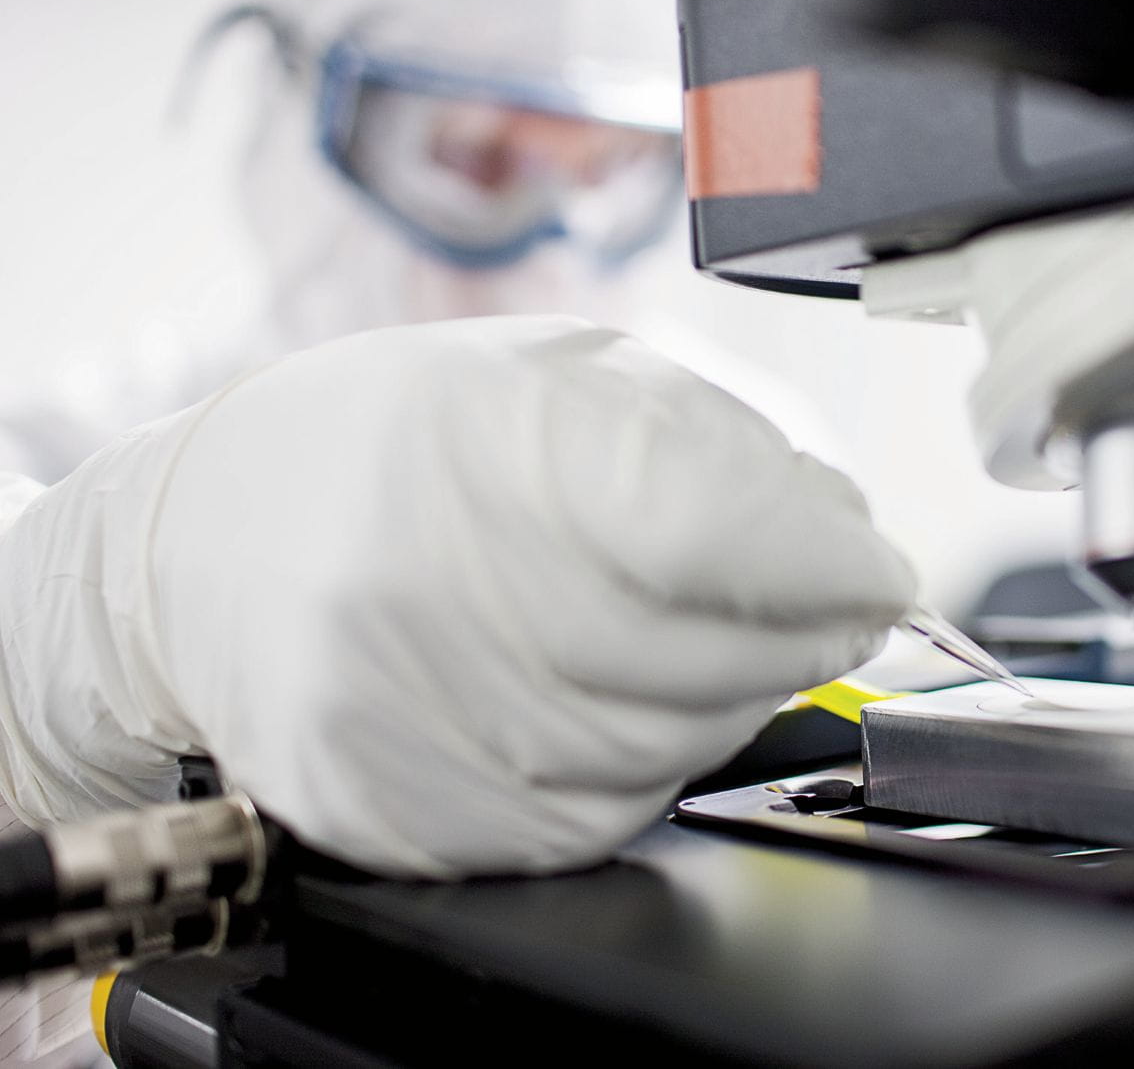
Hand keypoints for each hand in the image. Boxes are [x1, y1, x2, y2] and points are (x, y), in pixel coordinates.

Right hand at [0, 316, 913, 877]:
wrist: (201, 549)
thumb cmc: (386, 443)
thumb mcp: (545, 375)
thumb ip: (704, 440)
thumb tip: (839, 526)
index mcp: (468, 445)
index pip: (701, 528)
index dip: (821, 562)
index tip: (878, 568)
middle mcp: (420, 588)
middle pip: (700, 652)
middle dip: (804, 634)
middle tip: (831, 604)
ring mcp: (402, 718)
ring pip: (665, 744)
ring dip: (732, 694)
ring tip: (706, 630)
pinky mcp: (399, 812)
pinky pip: (599, 812)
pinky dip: (653, 758)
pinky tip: (626, 693)